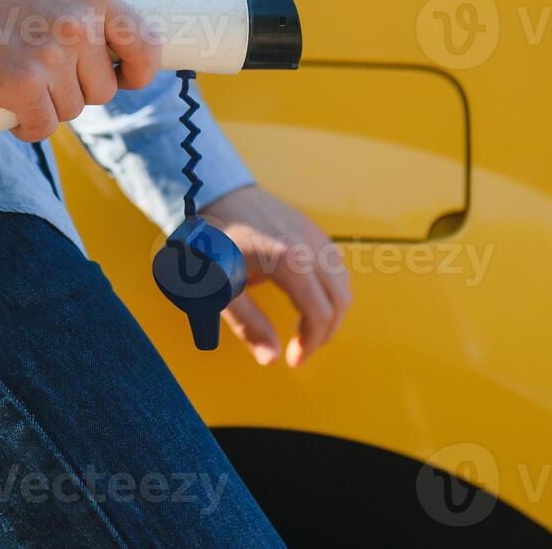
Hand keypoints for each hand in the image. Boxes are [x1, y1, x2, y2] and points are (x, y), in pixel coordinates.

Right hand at [0, 0, 158, 141]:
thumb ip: (84, 15)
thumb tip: (115, 53)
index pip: (146, 46)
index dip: (137, 71)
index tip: (123, 78)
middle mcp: (78, 26)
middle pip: (102, 91)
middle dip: (75, 91)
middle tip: (42, 74)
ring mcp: (51, 57)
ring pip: (71, 111)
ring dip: (47, 106)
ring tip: (18, 82)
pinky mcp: (21, 86)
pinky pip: (42, 127)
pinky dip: (27, 127)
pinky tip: (11, 110)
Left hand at [202, 186, 351, 367]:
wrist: (210, 192)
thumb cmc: (211, 242)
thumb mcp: (219, 288)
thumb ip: (248, 324)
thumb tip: (272, 359)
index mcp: (287, 262)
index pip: (319, 313)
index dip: (311, 344)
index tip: (294, 360)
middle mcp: (308, 245)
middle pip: (339, 299)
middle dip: (326, 330)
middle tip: (303, 348)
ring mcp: (313, 232)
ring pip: (342, 280)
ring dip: (331, 308)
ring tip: (307, 326)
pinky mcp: (311, 226)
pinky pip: (335, 262)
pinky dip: (331, 286)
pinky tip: (310, 296)